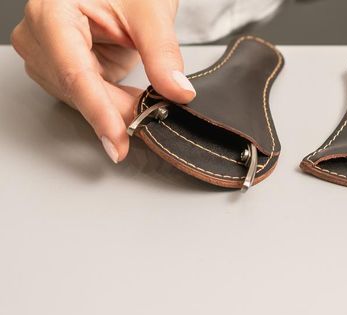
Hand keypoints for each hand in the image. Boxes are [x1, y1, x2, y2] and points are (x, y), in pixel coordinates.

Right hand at [10, 0, 195, 162]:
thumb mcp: (151, 12)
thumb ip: (162, 53)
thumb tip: (176, 91)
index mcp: (52, 10)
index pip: (74, 72)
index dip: (99, 111)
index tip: (117, 140)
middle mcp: (39, 31)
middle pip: (75, 89)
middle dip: (116, 109)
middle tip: (155, 116)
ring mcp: (44, 50)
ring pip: (78, 97)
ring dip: (114, 106)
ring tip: (148, 100)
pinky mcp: (58, 64)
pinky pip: (84, 95)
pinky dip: (110, 101)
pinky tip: (132, 98)